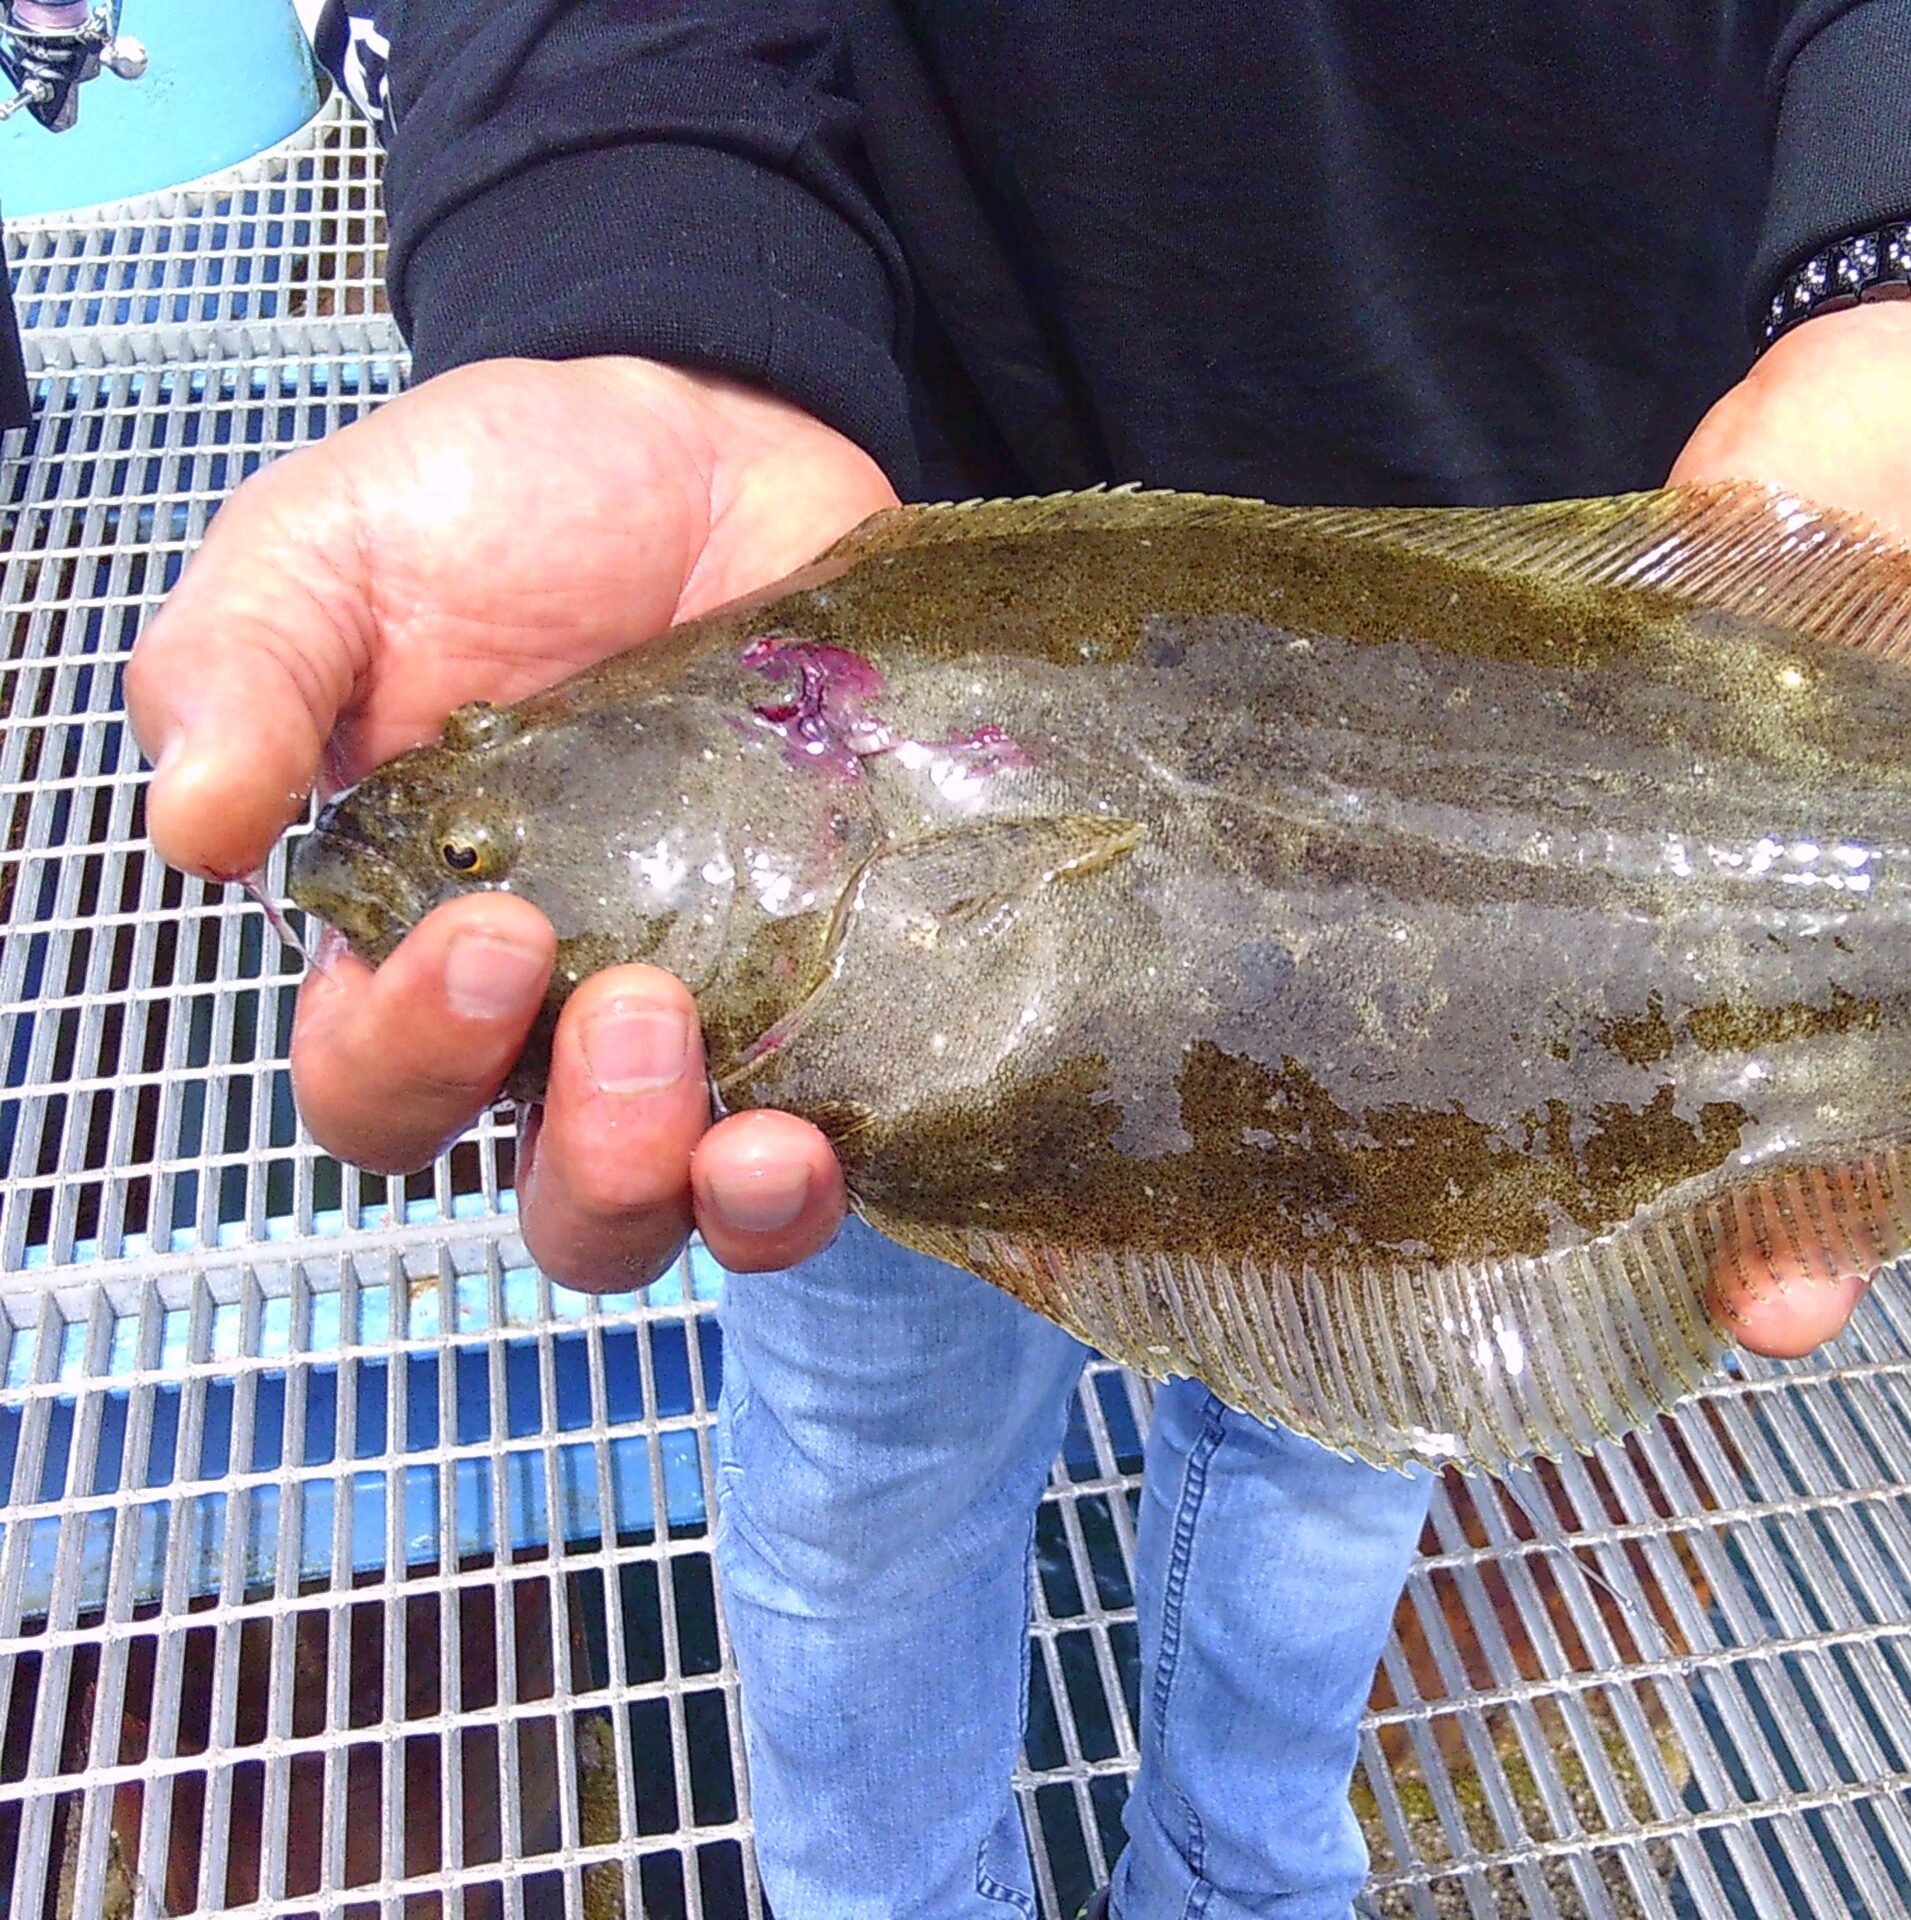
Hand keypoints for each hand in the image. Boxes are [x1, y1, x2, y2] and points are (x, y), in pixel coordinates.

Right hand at [128, 356, 894, 1289]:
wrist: (711, 436)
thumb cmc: (502, 504)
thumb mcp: (327, 553)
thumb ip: (243, 674)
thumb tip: (194, 829)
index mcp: (417, 945)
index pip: (382, 1094)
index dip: (415, 1061)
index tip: (495, 933)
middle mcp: (570, 1017)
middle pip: (567, 1203)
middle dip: (598, 1163)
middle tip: (638, 1007)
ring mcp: (729, 1007)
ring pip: (711, 1202)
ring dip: (732, 1204)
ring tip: (767, 1140)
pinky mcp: (850, 974)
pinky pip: (866, 1131)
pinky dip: (862, 1156)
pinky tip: (857, 1121)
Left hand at [1673, 280, 1910, 1355]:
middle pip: (1885, 1124)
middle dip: (1847, 1224)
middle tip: (1812, 1269)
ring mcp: (1790, 861)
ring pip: (1742, 1061)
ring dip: (1708, 1170)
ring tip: (1686, 1259)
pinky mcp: (1679, 778)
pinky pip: (1635, 898)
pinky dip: (1602, 965)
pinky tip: (1568, 1026)